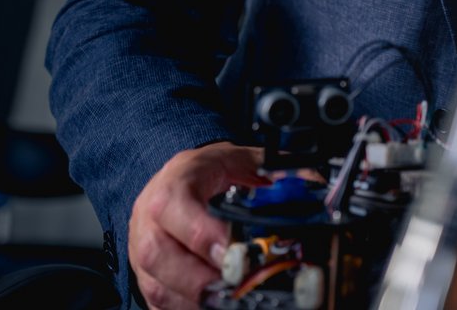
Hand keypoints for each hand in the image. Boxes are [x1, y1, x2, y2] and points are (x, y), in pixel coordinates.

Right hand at [128, 141, 268, 308]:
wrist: (171, 181)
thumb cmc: (206, 174)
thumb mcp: (240, 160)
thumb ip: (275, 171)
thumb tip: (315, 184)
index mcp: (173, 188)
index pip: (181, 211)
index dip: (207, 237)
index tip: (234, 255)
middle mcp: (150, 224)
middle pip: (161, 256)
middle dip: (199, 279)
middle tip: (235, 287)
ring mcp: (141, 256)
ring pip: (160, 287)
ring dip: (196, 299)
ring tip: (229, 301)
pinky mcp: (147, 280)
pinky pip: (161, 305)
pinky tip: (216, 306)